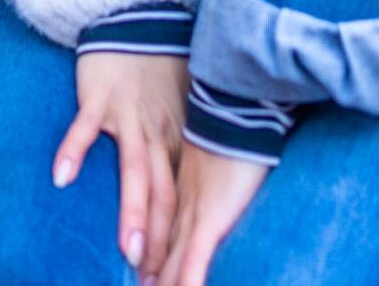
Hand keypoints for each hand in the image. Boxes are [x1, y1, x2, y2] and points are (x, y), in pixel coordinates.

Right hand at [52, 51, 186, 277]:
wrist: (138, 19)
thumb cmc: (156, 70)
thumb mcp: (177, 113)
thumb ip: (174, 150)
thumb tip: (175, 194)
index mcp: (176, 141)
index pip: (179, 198)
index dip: (177, 238)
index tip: (171, 273)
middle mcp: (157, 134)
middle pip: (162, 193)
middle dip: (160, 238)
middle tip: (153, 276)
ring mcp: (127, 116)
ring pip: (133, 170)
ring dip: (132, 211)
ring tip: (129, 249)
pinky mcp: (99, 97)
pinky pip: (84, 128)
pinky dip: (74, 151)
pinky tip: (62, 178)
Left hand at [158, 141, 269, 285]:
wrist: (233, 110)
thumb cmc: (229, 127)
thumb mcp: (211, 153)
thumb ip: (206, 170)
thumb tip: (215, 176)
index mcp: (182, 186)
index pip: (167, 225)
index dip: (156, 248)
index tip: (145, 267)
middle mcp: (183, 203)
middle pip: (165, 245)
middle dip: (153, 270)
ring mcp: (192, 211)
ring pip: (173, 256)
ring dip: (163, 279)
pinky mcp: (208, 217)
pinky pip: (195, 256)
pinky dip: (188, 279)